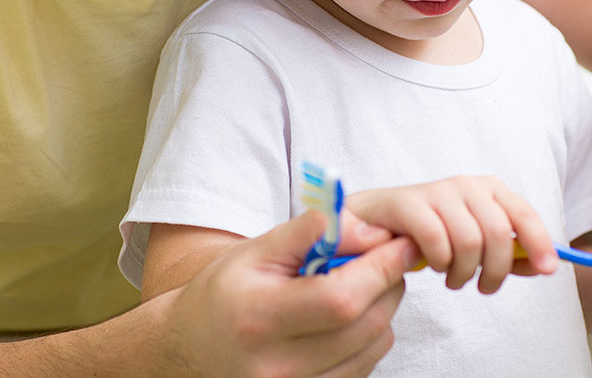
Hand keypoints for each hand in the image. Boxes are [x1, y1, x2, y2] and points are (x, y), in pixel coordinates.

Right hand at [163, 209, 417, 377]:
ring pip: (374, 346)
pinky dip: (368, 336)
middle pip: (365, 324)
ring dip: (382, 309)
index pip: (340, 298)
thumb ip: (309, 232)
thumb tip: (369, 228)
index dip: (380, 268)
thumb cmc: (224, 293)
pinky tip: (345, 317)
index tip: (401, 242)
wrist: (190, 352)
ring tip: (360, 284)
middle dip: (388, 283)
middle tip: (386, 256)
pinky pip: (364, 366)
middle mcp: (279, 367)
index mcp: (260, 319)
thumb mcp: (256, 251)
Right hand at [346, 175, 558, 293]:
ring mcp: (438, 191)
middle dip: (495, 270)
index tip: (549, 270)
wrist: (377, 219)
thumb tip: (544, 265)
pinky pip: (438, 242)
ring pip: (469, 242)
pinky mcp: (411, 203)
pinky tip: (435, 267)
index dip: (539, 242)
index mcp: (489, 188)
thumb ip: (510, 252)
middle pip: (499, 233)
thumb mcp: (476, 238)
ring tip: (454, 279)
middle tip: (484, 288)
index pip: (524, 213)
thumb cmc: (433, 231)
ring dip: (464, 272)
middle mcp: (467, 184)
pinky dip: (441, 263)